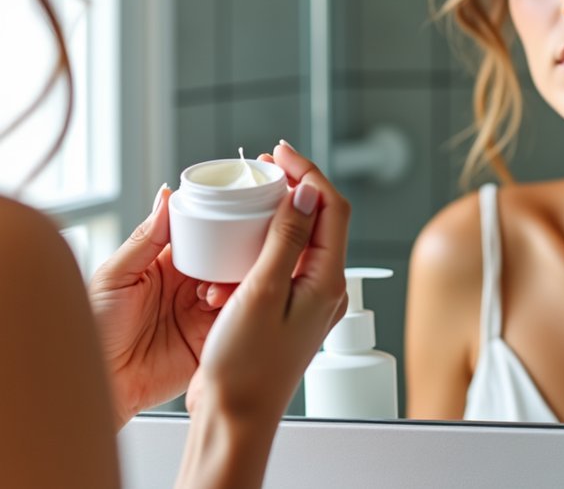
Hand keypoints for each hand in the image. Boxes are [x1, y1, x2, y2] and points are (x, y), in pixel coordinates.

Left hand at [88, 185, 219, 427]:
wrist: (102, 382)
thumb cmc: (95, 330)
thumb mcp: (115, 276)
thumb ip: (145, 239)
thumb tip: (166, 198)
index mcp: (168, 264)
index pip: (205, 235)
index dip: (224, 224)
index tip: (239, 213)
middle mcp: (191, 284)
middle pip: (229, 258)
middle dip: (239, 253)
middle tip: (239, 253)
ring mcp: (205, 311)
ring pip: (240, 285)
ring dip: (238, 281)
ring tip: (216, 292)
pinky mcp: (215, 337)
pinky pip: (241, 317)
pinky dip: (243, 308)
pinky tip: (229, 308)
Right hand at [184, 142, 348, 427]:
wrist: (234, 416)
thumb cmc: (246, 366)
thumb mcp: (261, 291)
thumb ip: (287, 238)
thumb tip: (307, 191)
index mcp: (329, 280)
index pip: (333, 208)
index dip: (309, 173)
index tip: (280, 151)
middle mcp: (326, 287)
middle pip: (319, 220)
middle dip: (291, 190)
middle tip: (262, 169)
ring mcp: (307, 299)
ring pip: (295, 243)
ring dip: (266, 227)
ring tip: (238, 220)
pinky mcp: (286, 310)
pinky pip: (276, 268)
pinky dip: (252, 258)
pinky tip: (225, 273)